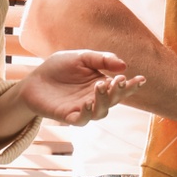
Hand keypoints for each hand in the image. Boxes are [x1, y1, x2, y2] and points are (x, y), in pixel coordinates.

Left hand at [17, 50, 144, 125]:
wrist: (34, 79)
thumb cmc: (59, 68)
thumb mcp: (81, 57)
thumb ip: (102, 59)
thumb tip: (124, 65)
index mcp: (102, 84)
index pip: (121, 87)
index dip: (132, 85)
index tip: (141, 79)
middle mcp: (96, 99)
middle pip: (114, 100)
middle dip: (120, 92)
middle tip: (121, 80)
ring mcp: (83, 109)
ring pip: (101, 112)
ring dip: (104, 100)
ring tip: (101, 86)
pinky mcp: (68, 116)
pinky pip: (82, 119)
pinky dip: (87, 113)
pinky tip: (87, 102)